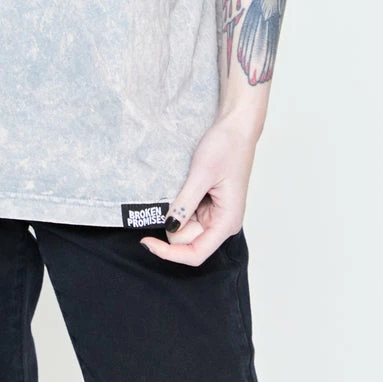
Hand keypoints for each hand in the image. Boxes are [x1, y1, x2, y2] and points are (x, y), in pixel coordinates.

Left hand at [141, 113, 259, 265]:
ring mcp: (215, 215)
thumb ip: (185, 203)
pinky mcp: (208, 205)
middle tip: (173, 194)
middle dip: (172, 223)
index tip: (146, 241)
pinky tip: (183, 186)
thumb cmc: (227, 147)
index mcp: (227, 221)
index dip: (169, 253)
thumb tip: (169, 227)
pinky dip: (177, 205)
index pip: (196, 253)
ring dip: (175, 212)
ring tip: (183, 185)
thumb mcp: (201, 174)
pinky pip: (186, 215)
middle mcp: (222, 223)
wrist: (236, 127)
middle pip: (186, 241)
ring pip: (183, 228)